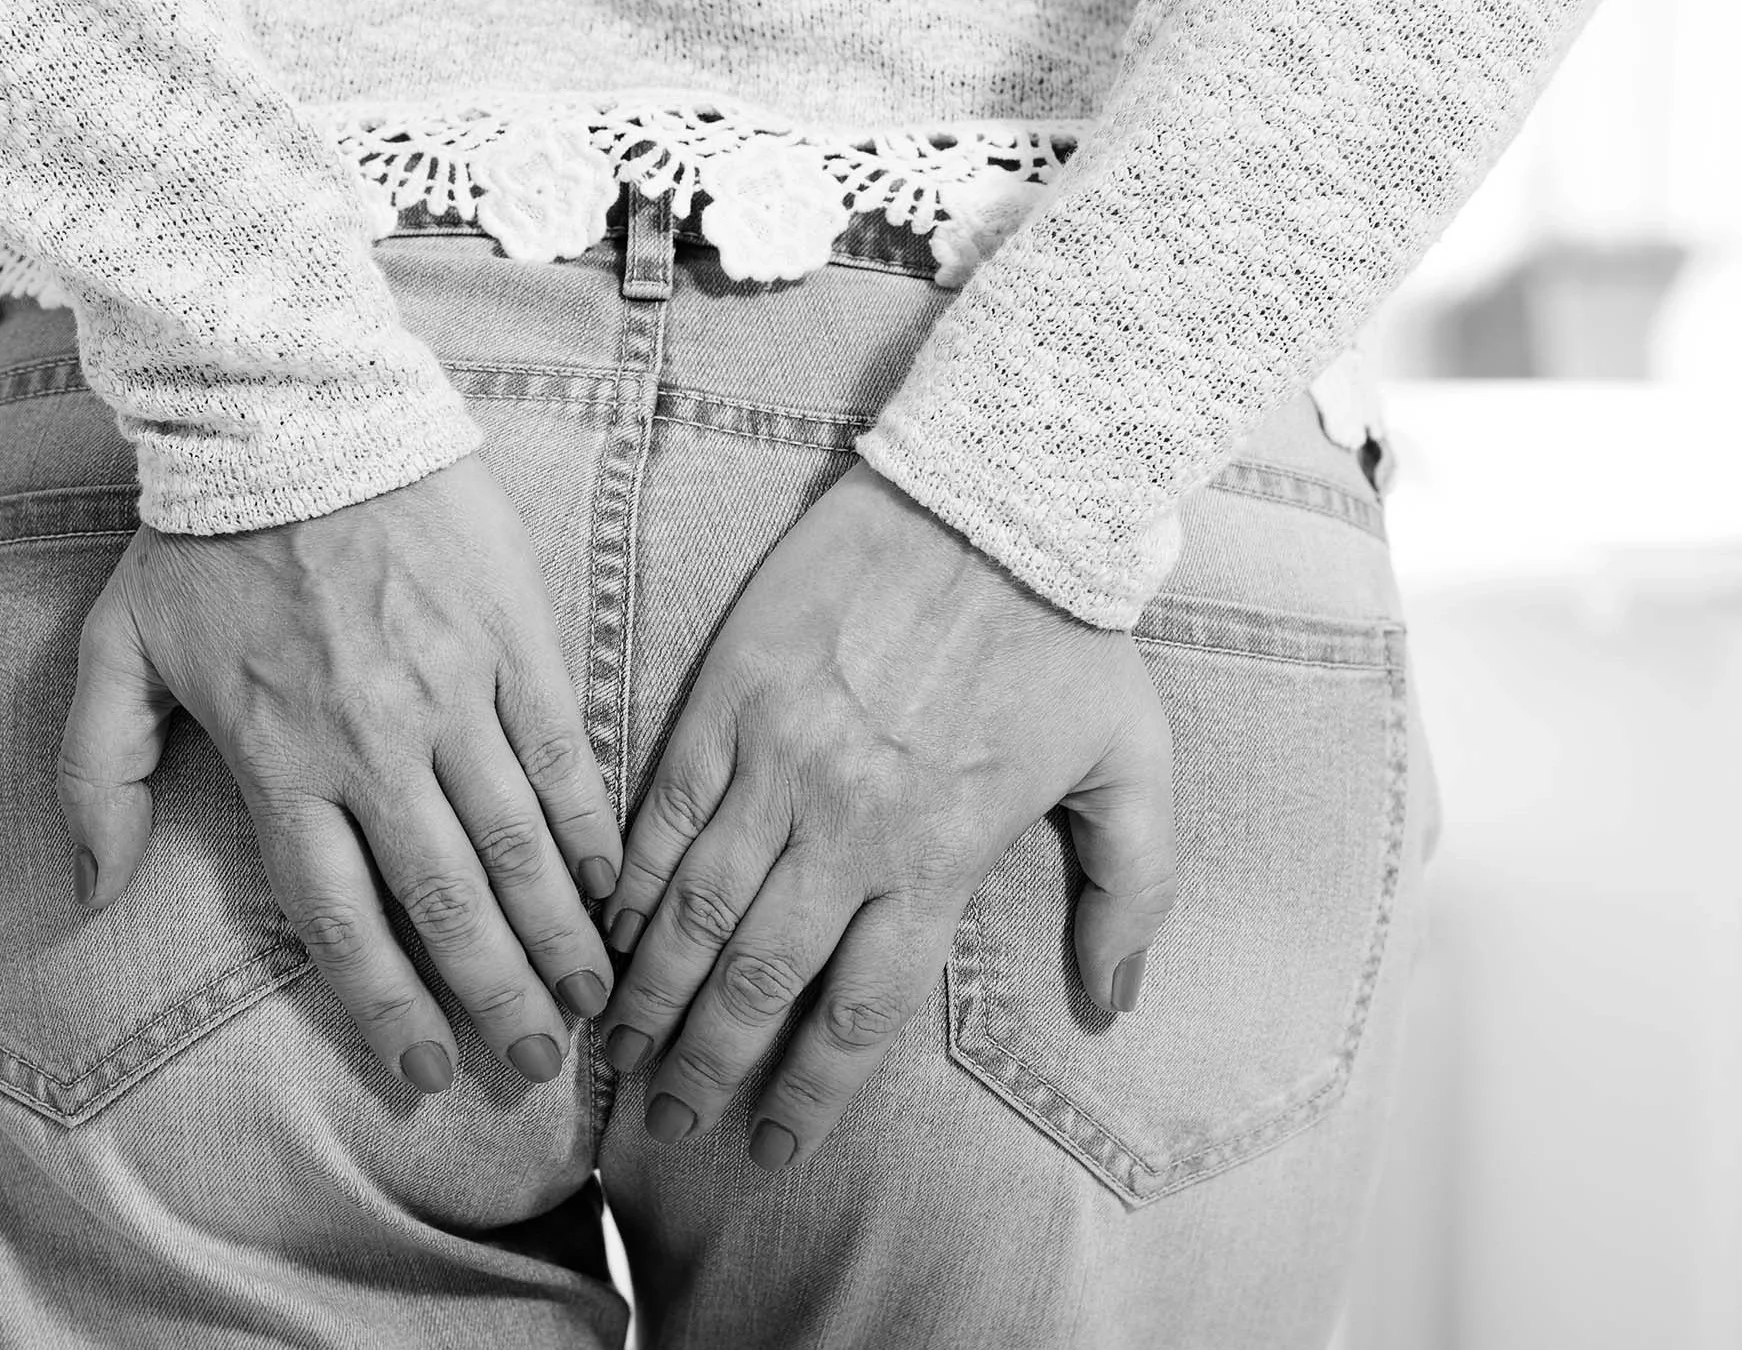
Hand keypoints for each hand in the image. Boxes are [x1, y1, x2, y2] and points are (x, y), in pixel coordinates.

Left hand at [56, 457, 620, 1093]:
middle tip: (535, 1067)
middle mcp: (373, 746)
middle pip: (446, 902)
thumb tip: (91, 891)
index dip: (389, 1007)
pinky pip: (562, 755)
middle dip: (497, 997)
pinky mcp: (514, 641)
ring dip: (559, 934)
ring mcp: (453, 694)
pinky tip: (615, 884)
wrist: (294, 409)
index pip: (341, 919)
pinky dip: (592, 828)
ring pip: (516, 844)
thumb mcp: (112, 653)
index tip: (428, 1071)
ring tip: (595, 1000)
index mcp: (281, 760)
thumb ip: (95, 778)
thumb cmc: (200, 535)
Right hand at [596, 462, 1177, 1169]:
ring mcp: (777, 762)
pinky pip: (661, 814)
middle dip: (704, 1067)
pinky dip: (629, 884)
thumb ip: (1131, 896)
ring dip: (648, 994)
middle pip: (758, 981)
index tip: (772, 1150)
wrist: (995, 489)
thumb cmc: (1070, 632)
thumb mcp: (1136, 768)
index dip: (809, 1097)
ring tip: (615, 1053)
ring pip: (694, 911)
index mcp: (937, 855)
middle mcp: (846, 827)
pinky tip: (605, 934)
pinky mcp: (728, 698)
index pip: (857, 1012)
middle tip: (667, 1122)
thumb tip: (1110, 1006)